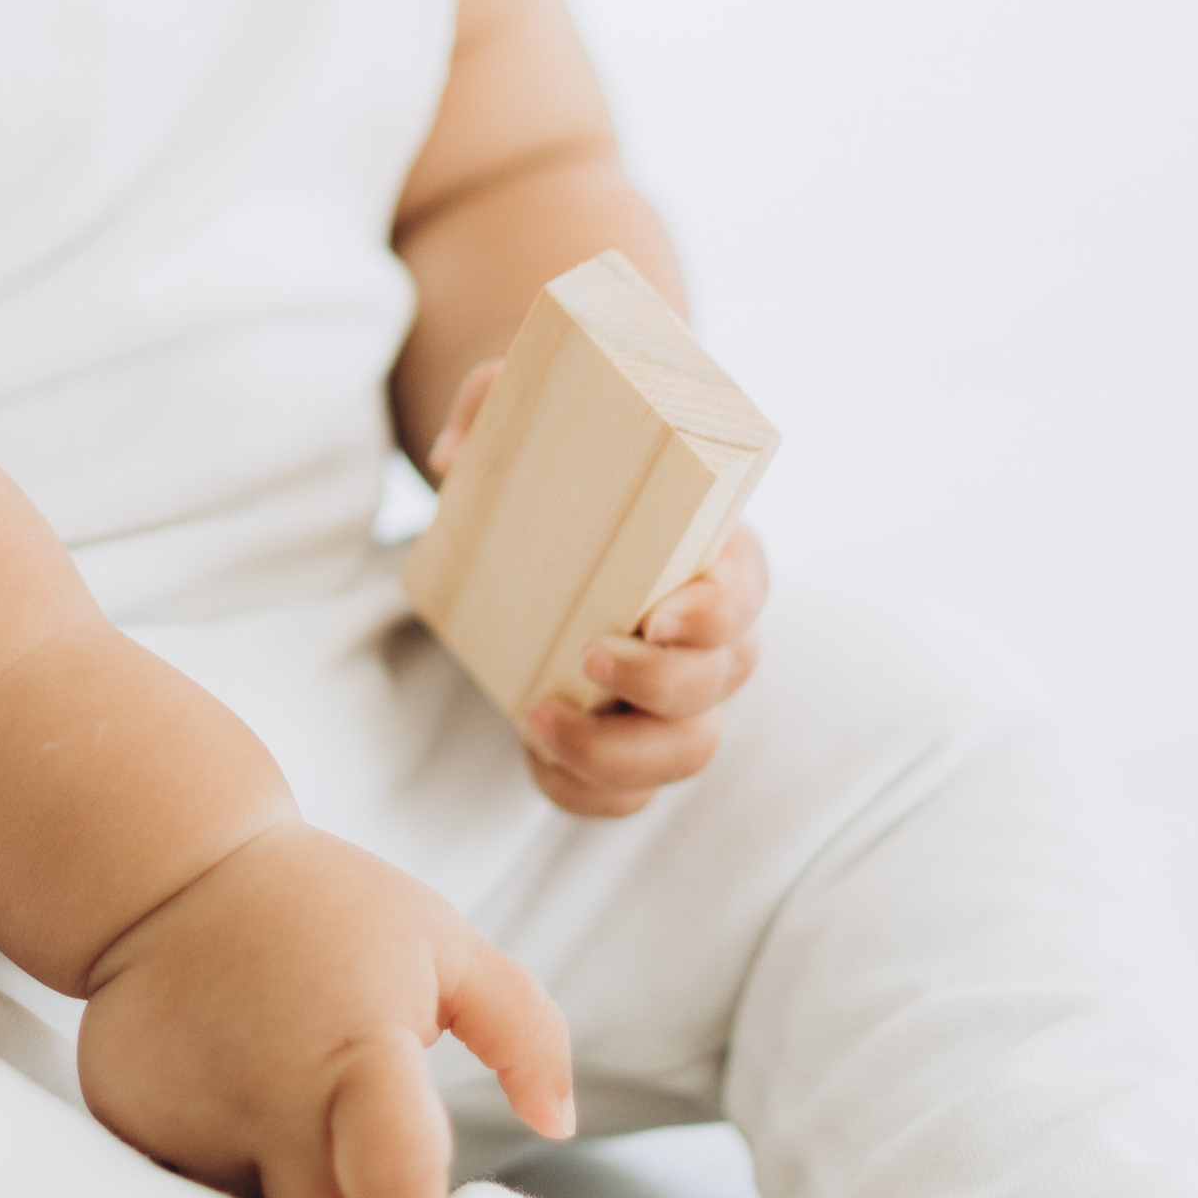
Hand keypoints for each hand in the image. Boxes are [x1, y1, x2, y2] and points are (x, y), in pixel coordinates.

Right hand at [76, 821, 573, 1197]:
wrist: (171, 870)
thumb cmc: (329, 912)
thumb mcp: (443, 943)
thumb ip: (522, 1029)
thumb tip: (557, 1124)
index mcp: (358, 1049)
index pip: (390, 1167)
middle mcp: (265, 1093)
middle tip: (359, 1161)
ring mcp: (187, 1116)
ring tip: (281, 1115)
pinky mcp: (129, 1129)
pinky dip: (215, 1177)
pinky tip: (220, 1106)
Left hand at [426, 363, 767, 823]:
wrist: (550, 507)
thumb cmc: (561, 454)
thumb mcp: (526, 405)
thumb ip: (493, 403)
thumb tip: (451, 458)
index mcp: (714, 553)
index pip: (747, 592)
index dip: (718, 613)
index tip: (660, 614)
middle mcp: (714, 635)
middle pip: (720, 683)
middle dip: (659, 685)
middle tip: (583, 654)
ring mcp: (680, 697)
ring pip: (688, 751)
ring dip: (619, 753)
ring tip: (536, 718)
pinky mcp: (632, 738)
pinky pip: (632, 794)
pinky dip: (589, 793)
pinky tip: (537, 758)